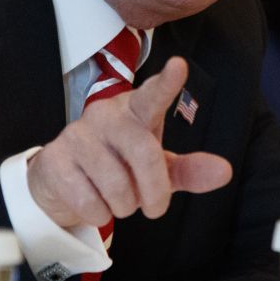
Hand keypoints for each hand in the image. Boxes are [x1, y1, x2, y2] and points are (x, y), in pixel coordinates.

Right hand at [27, 57, 231, 227]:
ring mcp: (77, 135)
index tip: (179, 65)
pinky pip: (89, 201)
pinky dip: (98, 214)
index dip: (167, 82)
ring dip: (124, 206)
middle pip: (144, 153)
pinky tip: (94, 203)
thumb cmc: (118, 165)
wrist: (64, 182)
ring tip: (118, 200)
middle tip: (153, 208)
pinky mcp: (55, 160)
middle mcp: (106, 115)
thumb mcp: (157, 168)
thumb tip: (224, 171)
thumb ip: (189, 169)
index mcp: (135, 111)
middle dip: (155, 192)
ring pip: (117, 185)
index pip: (153, 95)